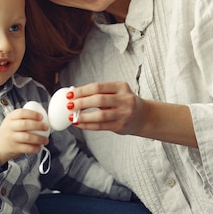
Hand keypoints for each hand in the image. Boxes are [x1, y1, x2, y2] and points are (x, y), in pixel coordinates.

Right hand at [0, 108, 49, 165]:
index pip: (21, 113)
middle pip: (25, 124)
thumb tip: (43, 116)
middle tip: (46, 127)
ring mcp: (11, 138)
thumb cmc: (10, 131)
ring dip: (39, 139)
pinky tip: (39, 147)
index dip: (32, 114)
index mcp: (10, 118)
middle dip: (38, 126)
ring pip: (27, 137)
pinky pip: (26, 148)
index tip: (41, 116)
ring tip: (46, 140)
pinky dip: (35, 148)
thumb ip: (24, 118)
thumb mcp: (12, 121)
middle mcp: (10, 127)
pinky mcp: (14, 148)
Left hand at [67, 81, 197, 147]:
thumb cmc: (124, 102)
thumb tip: (74, 95)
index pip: (98, 87)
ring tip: (72, 116)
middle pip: (99, 100)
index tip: (70, 94)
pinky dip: (88, 125)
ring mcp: (124, 113)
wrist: (143, 116)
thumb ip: (99, 93)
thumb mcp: (116, 92)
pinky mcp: (121, 126)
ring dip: (84, 116)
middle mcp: (125, 99)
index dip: (82, 90)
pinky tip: (78, 123)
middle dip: (81, 102)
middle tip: (69, 105)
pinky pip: (101, 126)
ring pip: (100, 115)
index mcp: (121, 87)